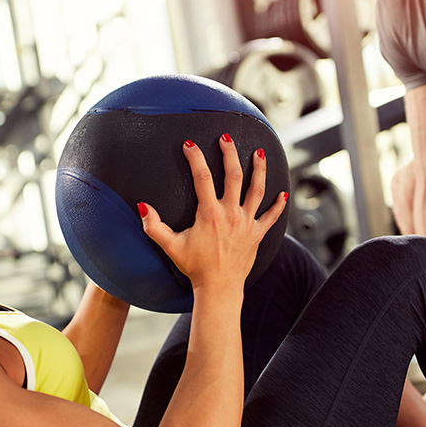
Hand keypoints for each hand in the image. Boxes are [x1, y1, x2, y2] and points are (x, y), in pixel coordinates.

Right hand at [138, 135, 286, 293]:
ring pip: (257, 189)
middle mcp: (231, 214)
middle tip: (225, 138)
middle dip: (230, 153)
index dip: (196, 158)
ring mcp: (247, 223)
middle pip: (234, 175)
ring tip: (260, 153)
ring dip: (259, 169)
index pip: (202, 178)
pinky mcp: (257, 234)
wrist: (219, 288)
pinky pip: (272, 217)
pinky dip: (279, 205)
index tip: (190, 144)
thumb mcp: (171, 246)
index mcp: (210, 214)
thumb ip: (154, 226)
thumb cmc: (195, 267)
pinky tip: (283, 193)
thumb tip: (142, 207)